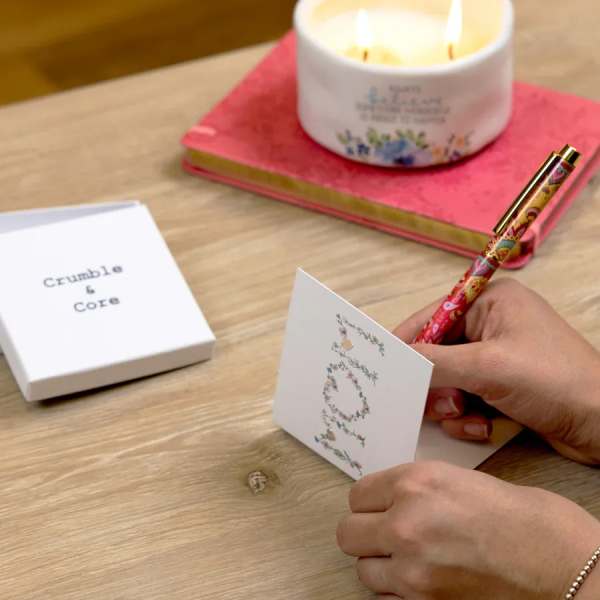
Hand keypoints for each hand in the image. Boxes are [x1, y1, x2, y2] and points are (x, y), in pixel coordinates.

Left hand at [337, 461, 599, 599]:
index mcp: (416, 481)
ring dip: (379, 562)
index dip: (370, 502)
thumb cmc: (520, 517)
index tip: (377, 507)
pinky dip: (396, 588)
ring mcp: (413, 566)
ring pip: (362, 568)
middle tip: (385, 532)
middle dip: (366, 532)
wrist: (557, 560)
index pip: (358, 493)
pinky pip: (386, 595)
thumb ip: (416, 488)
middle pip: (348, 531)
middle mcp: (406, 520)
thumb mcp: (457, 479)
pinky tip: (420, 577)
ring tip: (405, 557)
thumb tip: (388, 498)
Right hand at [393, 279, 599, 463]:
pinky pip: (465, 398)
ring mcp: (498, 357)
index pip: (432, 317)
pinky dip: (467, 416)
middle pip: (437, 353)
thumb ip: (435, 363)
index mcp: (491, 302)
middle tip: (442, 403)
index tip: (383, 366)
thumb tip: (397, 364)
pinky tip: (483, 427)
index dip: (407, 342)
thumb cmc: (555, 383)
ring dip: (451, 405)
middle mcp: (493, 325)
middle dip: (436, 383)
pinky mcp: (502, 385)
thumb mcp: (487, 367)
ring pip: (447, 380)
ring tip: (468, 416)